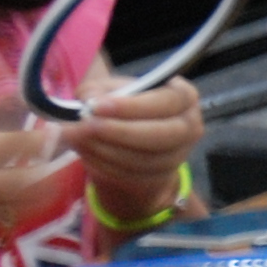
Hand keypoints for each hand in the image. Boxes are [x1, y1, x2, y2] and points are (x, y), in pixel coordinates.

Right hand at [0, 113, 68, 256]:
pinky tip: (22, 197)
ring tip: (52, 179)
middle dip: (46, 173)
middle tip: (61, 160)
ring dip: (38, 193)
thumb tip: (7, 90)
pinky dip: (14, 209)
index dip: (34, 140)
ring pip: (13, 206)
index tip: (53, 131)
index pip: (2, 146)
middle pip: (17, 183)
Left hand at [67, 78, 201, 215]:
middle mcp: (189, 127)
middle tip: (86, 126)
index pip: (166, 102)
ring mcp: (178, 155)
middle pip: (163, 135)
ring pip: (146, 159)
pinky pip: (134, 175)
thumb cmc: (123, 105)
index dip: (132, 106)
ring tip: (78, 138)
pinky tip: (86, 152)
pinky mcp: (162, 177)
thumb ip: (96, 90)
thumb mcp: (108, 89)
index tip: (97, 107)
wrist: (131, 139)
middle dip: (121, 132)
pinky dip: (106, 165)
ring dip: (107, 150)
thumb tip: (89, 101)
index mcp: (183, 97)